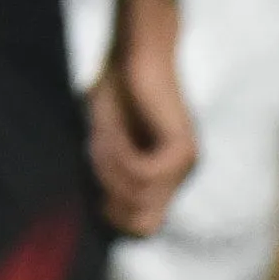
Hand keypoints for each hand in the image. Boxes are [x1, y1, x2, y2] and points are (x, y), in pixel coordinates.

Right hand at [89, 13, 198, 235]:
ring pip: (138, 194)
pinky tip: (109, 131)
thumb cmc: (115, 92)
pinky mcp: (182, 148)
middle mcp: (181, 177)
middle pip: (142, 222)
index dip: (111, 214)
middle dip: (110, 196)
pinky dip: (118, 155)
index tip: (93, 180)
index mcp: (164, 179)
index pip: (142, 227)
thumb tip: (99, 212)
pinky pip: (142, 171)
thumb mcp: (106, 144)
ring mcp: (185, 164)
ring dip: (109, 168)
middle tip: (95, 157)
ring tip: (99, 137)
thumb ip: (110, 175)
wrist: (135, 51)